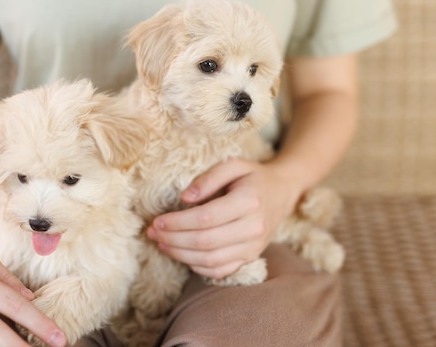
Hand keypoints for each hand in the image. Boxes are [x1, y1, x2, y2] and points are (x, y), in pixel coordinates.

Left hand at [146, 157, 300, 279]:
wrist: (283, 192)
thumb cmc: (252, 177)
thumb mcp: (233, 164)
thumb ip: (208, 177)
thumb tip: (185, 198)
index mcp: (249, 201)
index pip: (205, 218)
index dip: (177, 222)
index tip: (157, 220)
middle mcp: (253, 227)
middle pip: (204, 242)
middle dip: (173, 239)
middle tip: (153, 233)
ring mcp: (254, 247)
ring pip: (210, 260)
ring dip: (180, 255)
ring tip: (162, 244)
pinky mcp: (251, 258)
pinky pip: (220, 271)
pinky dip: (197, 267)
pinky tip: (182, 255)